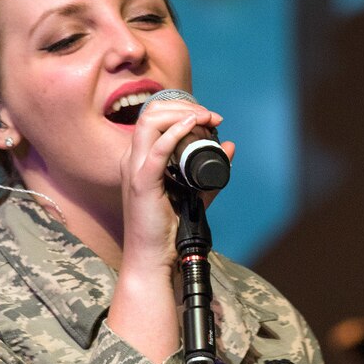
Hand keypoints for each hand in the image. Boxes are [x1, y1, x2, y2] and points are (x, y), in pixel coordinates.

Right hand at [118, 94, 231, 269]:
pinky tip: (193, 125)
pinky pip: (156, 149)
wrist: (152, 256)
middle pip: (151, 113)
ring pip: (149, 123)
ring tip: (206, 118)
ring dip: (180, 113)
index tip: (211, 117)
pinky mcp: (142, 183)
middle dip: (183, 106)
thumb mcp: (197, 192)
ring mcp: (134, 169)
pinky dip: (175, 132)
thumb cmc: (170, 228)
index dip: (182, 109)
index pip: (155, 118)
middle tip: (211, 115)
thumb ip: (213, 170)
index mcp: (141, 158)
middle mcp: (133, 159)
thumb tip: (229, 146)